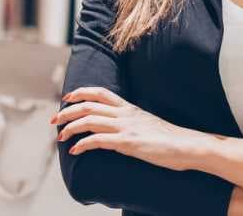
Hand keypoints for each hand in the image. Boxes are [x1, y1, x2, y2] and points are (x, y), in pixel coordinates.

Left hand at [53, 86, 206, 171]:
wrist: (189, 145)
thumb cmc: (171, 139)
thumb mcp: (148, 123)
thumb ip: (132, 122)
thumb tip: (119, 128)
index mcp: (129, 108)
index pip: (100, 93)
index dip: (80, 93)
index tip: (67, 98)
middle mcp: (125, 114)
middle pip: (88, 105)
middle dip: (67, 111)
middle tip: (54, 120)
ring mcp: (126, 127)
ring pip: (89, 120)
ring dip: (70, 128)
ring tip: (60, 137)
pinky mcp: (128, 143)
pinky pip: (98, 141)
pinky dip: (82, 144)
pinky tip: (75, 151)